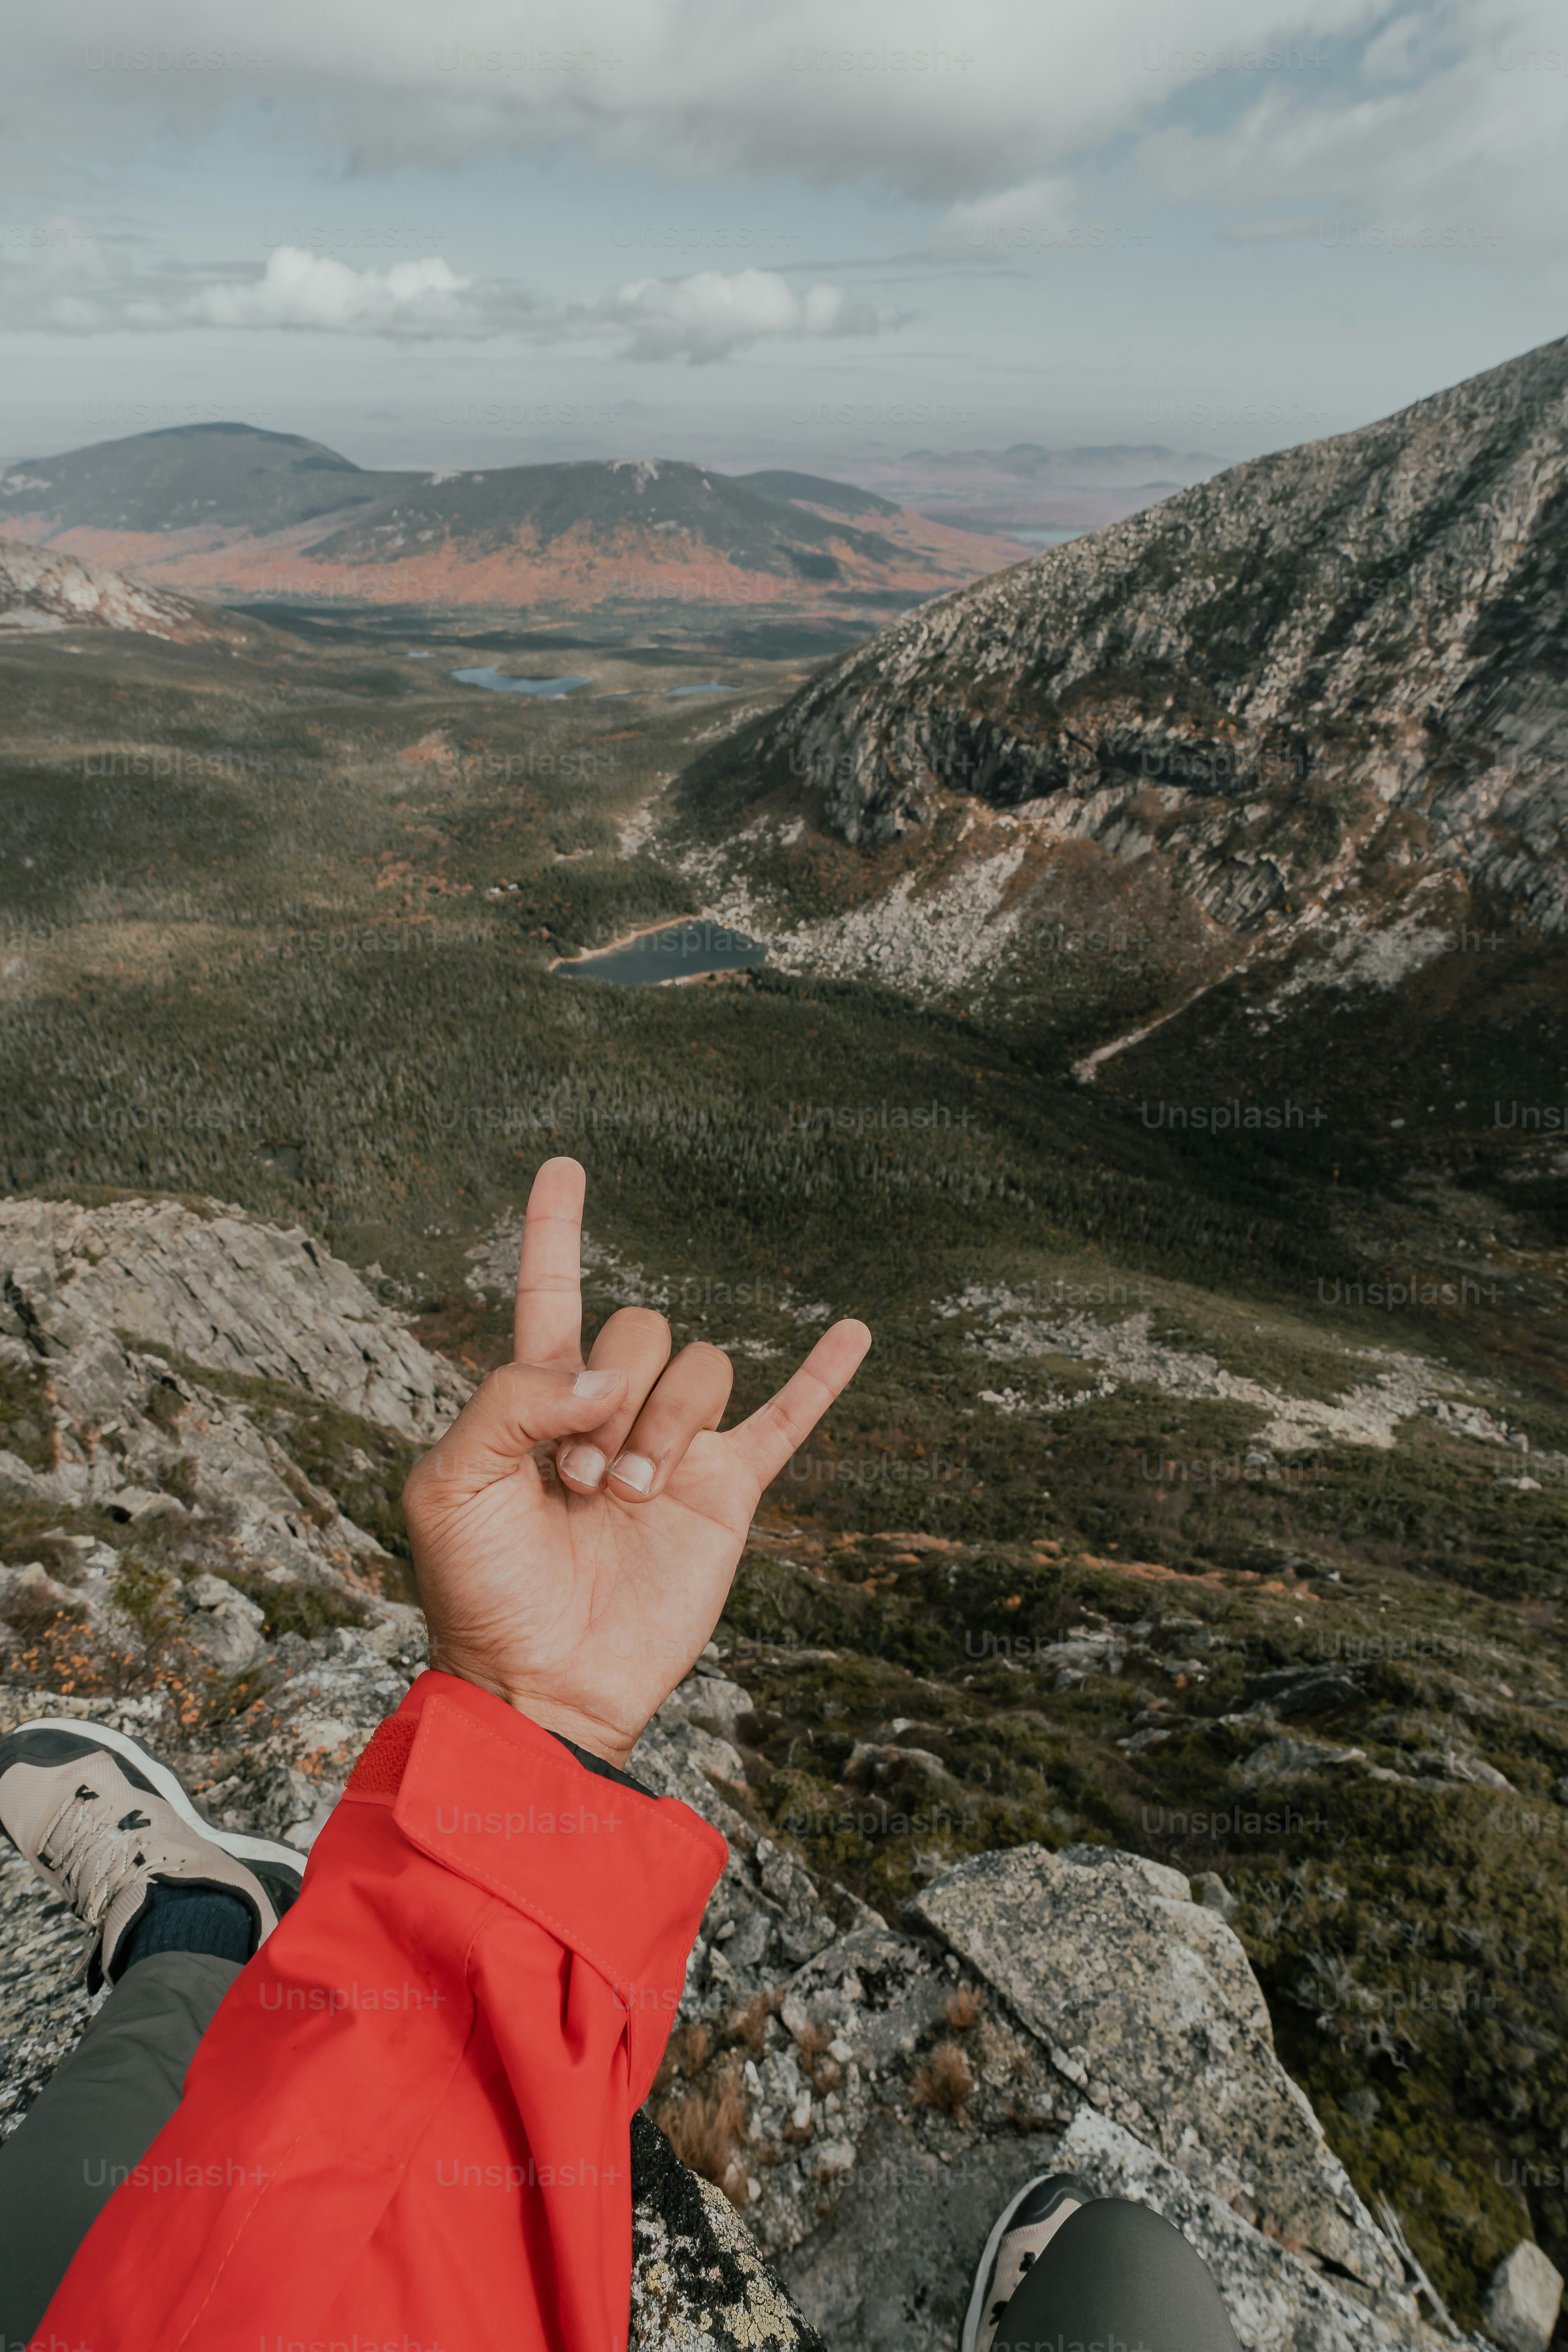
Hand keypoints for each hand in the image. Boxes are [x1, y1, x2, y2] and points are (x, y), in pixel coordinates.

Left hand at [402, 1158, 871, 1767]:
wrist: (543, 1684)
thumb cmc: (480, 1594)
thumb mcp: (449, 1485)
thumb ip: (510, 1400)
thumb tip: (604, 1376)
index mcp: (538, 1399)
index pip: (552, 1292)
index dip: (554, 1229)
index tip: (563, 1165)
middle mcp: (612, 1411)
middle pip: (641, 1329)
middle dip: (612, 1395)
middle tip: (574, 1476)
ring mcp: (675, 1449)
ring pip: (702, 1369)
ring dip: (665, 1427)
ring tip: (624, 1499)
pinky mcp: (727, 1493)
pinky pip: (789, 1418)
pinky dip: (824, 1374)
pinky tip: (854, 1332)